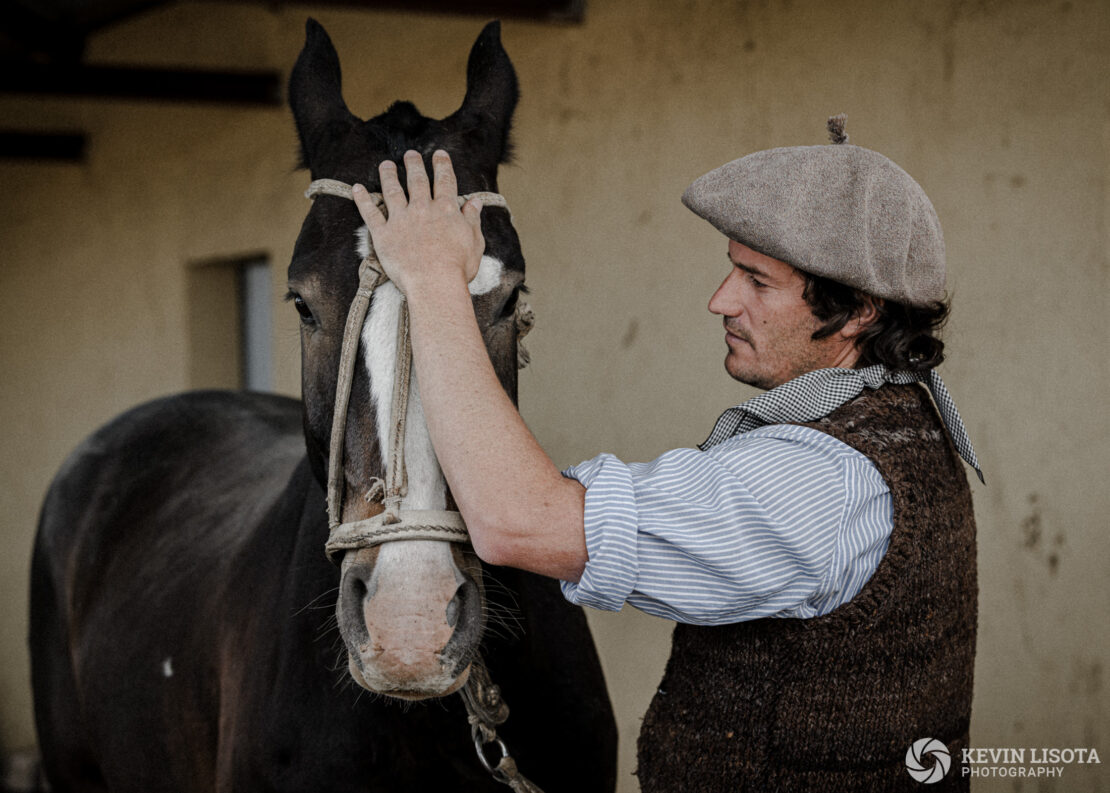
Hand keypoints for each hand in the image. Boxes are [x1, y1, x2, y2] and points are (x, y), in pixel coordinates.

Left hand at [352, 149, 484, 295]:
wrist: (435, 284)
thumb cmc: (458, 267)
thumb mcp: (474, 241)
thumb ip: (472, 219)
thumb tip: (475, 202)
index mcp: (446, 209)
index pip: (445, 181)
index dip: (442, 166)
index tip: (439, 155)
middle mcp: (423, 209)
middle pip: (417, 181)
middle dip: (414, 165)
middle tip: (410, 154)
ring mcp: (401, 220)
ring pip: (393, 190)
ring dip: (389, 175)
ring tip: (386, 164)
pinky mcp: (384, 234)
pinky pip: (370, 213)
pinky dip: (362, 199)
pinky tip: (357, 188)